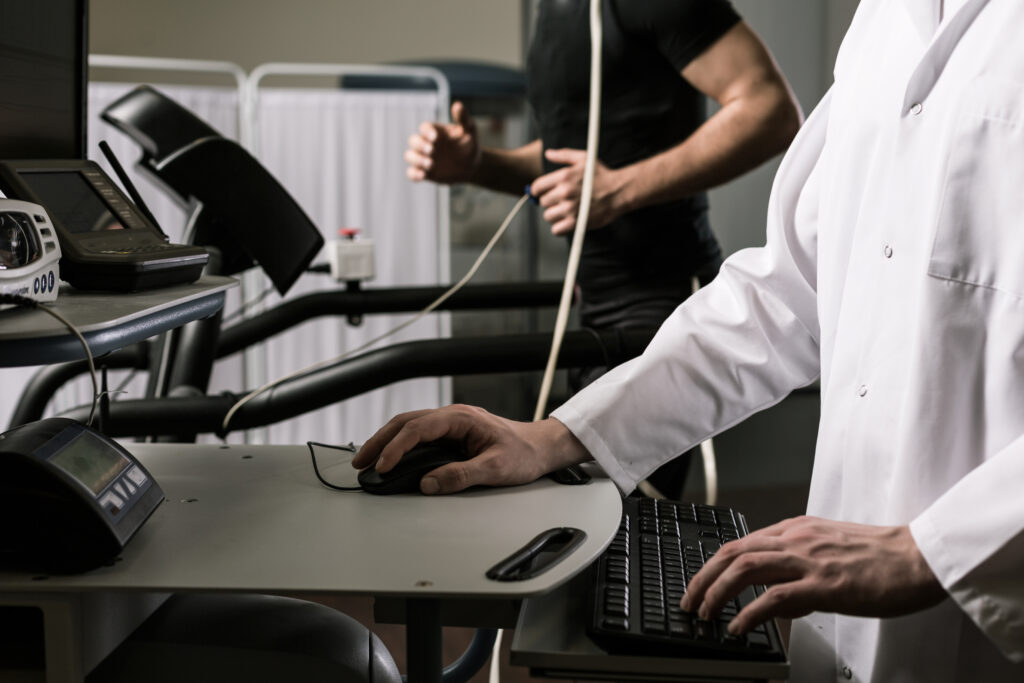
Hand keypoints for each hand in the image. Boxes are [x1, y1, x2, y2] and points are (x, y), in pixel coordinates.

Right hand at [352, 405, 589, 493]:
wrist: (541, 448)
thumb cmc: (524, 454)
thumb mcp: (495, 469)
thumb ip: (461, 476)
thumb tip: (428, 484)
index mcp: (461, 418)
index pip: (419, 428)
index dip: (397, 447)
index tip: (384, 466)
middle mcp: (453, 417)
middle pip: (406, 423)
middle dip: (380, 441)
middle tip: (361, 462)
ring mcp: (451, 424)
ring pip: (409, 427)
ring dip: (386, 442)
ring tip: (368, 461)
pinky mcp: (451, 435)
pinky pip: (418, 435)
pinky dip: (399, 445)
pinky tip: (390, 457)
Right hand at [404, 101, 480, 183]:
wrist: (472, 166)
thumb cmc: (469, 144)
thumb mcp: (470, 130)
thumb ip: (463, 118)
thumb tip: (457, 105)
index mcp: (435, 131)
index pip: (424, 128)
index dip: (427, 132)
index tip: (435, 137)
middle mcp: (426, 143)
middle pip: (413, 141)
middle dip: (420, 145)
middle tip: (431, 150)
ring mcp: (423, 158)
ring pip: (410, 156)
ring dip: (417, 160)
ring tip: (431, 164)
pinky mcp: (424, 172)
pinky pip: (412, 173)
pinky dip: (413, 174)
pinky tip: (422, 176)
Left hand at [530, 148, 628, 234]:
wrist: (619, 191)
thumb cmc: (603, 175)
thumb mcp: (584, 159)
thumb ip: (564, 155)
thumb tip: (548, 154)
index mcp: (563, 176)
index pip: (537, 186)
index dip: (537, 190)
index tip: (541, 193)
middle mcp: (564, 192)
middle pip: (543, 202)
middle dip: (550, 201)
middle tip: (561, 201)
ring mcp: (570, 209)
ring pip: (548, 216)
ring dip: (555, 214)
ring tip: (565, 210)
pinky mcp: (576, 223)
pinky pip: (556, 230)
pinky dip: (560, 227)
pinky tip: (567, 221)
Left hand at [679, 516, 945, 634]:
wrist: (920, 557)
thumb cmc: (883, 556)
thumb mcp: (830, 550)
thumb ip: (799, 567)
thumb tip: (774, 599)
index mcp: (796, 529)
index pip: (741, 543)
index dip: (713, 564)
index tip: (699, 583)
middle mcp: (796, 539)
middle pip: (732, 552)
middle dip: (702, 578)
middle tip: (690, 602)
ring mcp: (808, 560)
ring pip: (744, 569)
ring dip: (717, 593)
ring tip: (706, 614)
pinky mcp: (825, 585)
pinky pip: (774, 597)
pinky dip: (749, 612)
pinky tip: (739, 627)